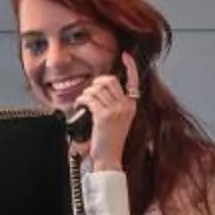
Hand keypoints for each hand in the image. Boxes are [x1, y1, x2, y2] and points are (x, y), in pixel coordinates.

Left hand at [77, 55, 139, 172]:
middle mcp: (126, 106)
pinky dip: (82, 100)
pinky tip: (80, 106)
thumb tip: (100, 88)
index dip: (130, 67)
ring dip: (86, 94)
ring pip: (97, 89)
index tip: (126, 56)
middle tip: (90, 93)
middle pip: (110, 80)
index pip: (134, 81)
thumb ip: (115, 104)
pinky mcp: (104, 116)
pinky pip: (90, 99)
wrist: (109, 158)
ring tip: (84, 102)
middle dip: (97, 83)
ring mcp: (116, 110)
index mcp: (131, 106)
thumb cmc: (110, 140)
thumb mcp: (119, 120)